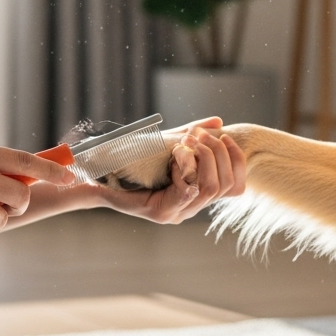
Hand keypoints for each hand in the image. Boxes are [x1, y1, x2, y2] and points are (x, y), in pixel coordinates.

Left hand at [97, 117, 246, 223]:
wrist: (100, 174)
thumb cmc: (134, 158)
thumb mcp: (170, 142)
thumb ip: (194, 133)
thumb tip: (220, 122)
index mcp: (196, 195)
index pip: (235, 186)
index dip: (236, 159)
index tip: (223, 135)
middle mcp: (190, 208)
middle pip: (226, 186)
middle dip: (218, 153)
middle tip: (198, 134)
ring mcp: (177, 213)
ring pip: (210, 188)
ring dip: (203, 158)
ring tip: (187, 141)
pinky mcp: (162, 213)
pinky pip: (188, 189)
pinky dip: (187, 166)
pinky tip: (176, 154)